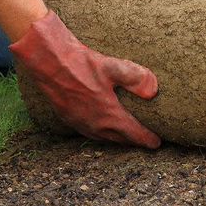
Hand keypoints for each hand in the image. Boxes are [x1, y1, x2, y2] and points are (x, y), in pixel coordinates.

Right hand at [10, 11, 160, 148]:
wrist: (48, 63)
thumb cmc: (81, 64)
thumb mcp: (113, 67)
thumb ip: (136, 78)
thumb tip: (154, 91)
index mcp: (108, 115)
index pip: (133, 133)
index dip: (147, 139)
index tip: (157, 143)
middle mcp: (95, 124)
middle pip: (119, 139)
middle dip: (133, 141)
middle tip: (145, 141)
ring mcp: (80, 123)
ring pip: (103, 138)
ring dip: (117, 139)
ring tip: (126, 137)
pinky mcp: (68, 118)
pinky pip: (89, 132)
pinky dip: (101, 134)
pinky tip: (102, 127)